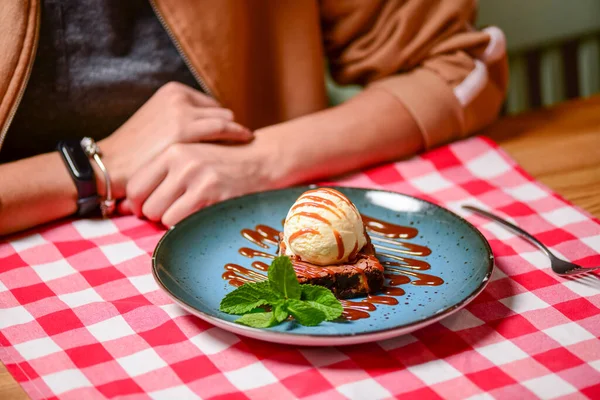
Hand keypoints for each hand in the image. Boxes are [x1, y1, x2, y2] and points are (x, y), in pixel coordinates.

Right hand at [98, 82, 252, 197]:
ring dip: (238, 134)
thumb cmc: (134, 152)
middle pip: (221, 112)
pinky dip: (236, 138)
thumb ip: (179, 122)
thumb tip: (203, 133)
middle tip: (245, 143)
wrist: (110, 164)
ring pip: (225, 121)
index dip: (222, 122)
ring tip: (248, 148)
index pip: (211, 106)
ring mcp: (182, 112)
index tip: (233, 135)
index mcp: (172, 92)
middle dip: (231, 128)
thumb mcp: (158, 124)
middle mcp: (178, 97)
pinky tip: (245, 150)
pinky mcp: (185, 130)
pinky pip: (224, 131)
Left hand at [121, 141, 274, 226]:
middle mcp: (182, 162)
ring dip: (173, 222)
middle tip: (174, 211)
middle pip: (147, 206)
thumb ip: (160, 176)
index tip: (147, 209)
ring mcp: (199, 179)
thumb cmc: (222, 162)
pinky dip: (188, 226)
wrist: (262, 159)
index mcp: (173, 150)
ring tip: (190, 211)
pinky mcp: (214, 196)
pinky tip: (203, 214)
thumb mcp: (190, 157)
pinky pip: (183, 223)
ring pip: (163, 217)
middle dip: (157, 215)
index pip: (135, 186)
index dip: (137, 204)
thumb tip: (124, 206)